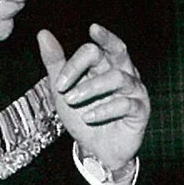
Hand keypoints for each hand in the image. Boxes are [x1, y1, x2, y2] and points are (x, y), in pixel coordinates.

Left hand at [37, 24, 149, 175]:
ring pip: (118, 77)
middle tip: (64, 81)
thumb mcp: (64, 91)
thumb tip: (43, 33)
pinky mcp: (140, 110)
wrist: (96, 151)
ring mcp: (135, 90)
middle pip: (115, 51)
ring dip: (91, 89)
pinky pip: (126, 103)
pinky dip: (105, 110)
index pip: (94, 50)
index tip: (59, 84)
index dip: (75, 63)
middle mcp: (124, 72)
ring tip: (72, 102)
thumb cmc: (83, 117)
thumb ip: (56, 63)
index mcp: (107, 64)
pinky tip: (89, 117)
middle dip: (85, 64)